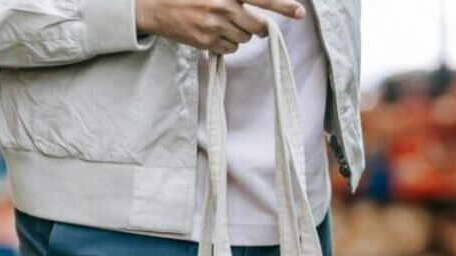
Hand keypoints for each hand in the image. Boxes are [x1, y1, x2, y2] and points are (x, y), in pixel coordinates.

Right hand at [136, 0, 305, 53]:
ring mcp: (215, 26)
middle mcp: (223, 6)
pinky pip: (230, 49)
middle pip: (257, 27)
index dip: (283, 6)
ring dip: (238, 35)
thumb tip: (253, 8)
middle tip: (247, 22)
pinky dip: (226, 45)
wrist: (154, 6)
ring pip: (244, 39)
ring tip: (219, 23)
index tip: (301, 12)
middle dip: (257, 28)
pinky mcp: (206, 42)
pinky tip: (211, 34)